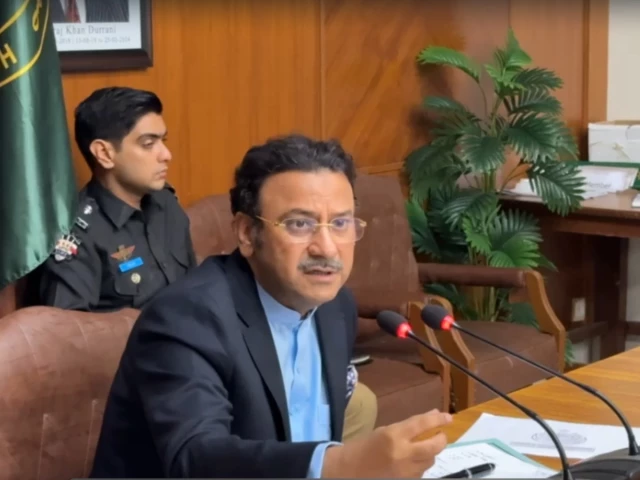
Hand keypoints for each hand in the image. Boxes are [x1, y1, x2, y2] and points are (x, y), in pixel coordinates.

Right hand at [322, 409, 451, 477]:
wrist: (349, 470)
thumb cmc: (365, 446)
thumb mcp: (385, 430)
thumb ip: (409, 425)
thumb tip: (431, 417)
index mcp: (393, 436)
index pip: (421, 425)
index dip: (438, 420)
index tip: (447, 417)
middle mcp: (402, 454)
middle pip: (433, 446)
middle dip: (441, 439)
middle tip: (441, 435)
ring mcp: (406, 471)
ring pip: (430, 461)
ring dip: (431, 452)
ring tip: (426, 447)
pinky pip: (422, 472)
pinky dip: (422, 465)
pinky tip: (415, 460)